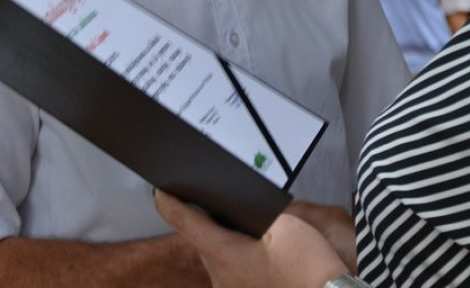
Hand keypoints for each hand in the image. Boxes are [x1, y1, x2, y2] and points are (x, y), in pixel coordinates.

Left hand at [155, 190, 348, 287]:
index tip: (160, 191)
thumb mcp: (286, 224)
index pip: (186, 223)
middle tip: (213, 200)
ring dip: (225, 241)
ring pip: (218, 258)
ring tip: (242, 224)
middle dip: (206, 221)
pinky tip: (256, 248)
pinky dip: (237, 256)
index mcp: (225, 255)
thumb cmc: (310, 269)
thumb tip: (245, 212)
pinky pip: (233, 272)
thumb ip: (259, 213)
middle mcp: (222, 278)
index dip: (170, 203)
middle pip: (203, 241)